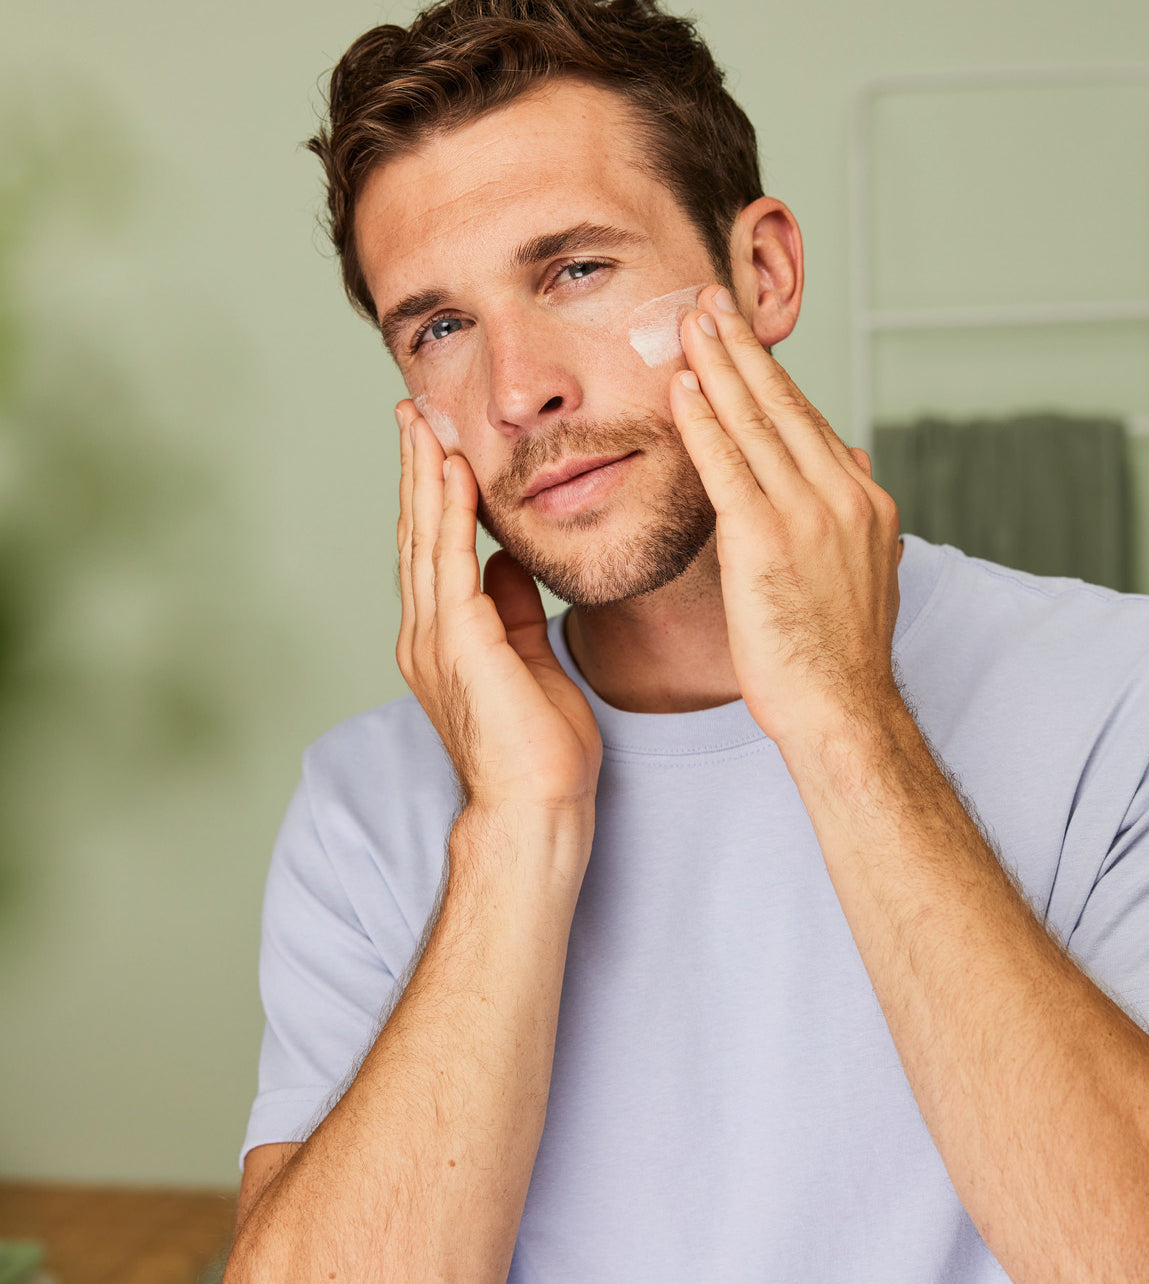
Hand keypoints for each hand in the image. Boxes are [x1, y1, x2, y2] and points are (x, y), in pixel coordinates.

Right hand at [394, 401, 602, 814]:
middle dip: (416, 470)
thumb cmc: (539, 750)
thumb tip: (504, 562)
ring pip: (426, 539)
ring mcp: (435, 638)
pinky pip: (450, 562)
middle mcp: (427, 634)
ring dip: (424, 477)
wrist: (536, 808)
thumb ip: (510, 610)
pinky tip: (452, 472)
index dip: (433, 495)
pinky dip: (450, 514)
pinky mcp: (458, 643)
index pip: (435, 550)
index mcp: (444, 639)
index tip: (435, 445)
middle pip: (419, 534)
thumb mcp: (529, 661)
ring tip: (422, 423)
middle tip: (411, 412)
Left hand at [669, 285, 903, 754]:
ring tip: (688, 322)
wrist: (844, 710)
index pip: (809, 424)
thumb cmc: (840, 657)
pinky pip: (728, 466)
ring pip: (756, 422)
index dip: (770, 377)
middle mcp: (843, 494)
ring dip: (718, 366)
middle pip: (784, 405)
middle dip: (743, 348)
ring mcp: (808, 514)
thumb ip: (853, 514)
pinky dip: (704, 422)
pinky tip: (682, 388)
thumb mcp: (864, 574)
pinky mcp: (768, 540)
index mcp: (864, 501)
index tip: (742, 340)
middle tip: (709, 300)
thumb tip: (853, 459)